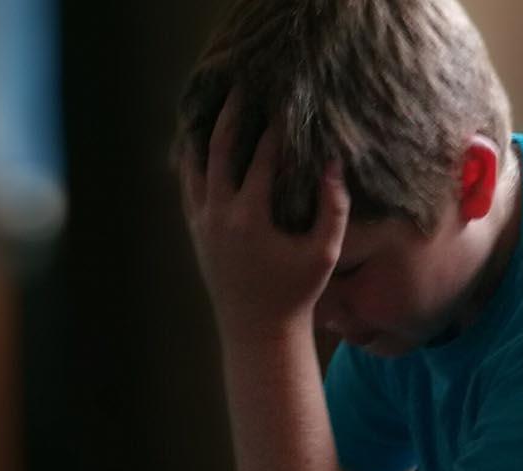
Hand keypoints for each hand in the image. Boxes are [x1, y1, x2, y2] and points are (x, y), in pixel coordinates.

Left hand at [180, 91, 350, 338]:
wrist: (257, 330)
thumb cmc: (297, 293)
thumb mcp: (325, 252)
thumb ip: (334, 207)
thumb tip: (333, 163)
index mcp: (251, 216)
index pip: (264, 157)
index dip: (278, 128)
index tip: (288, 103)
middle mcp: (219, 213)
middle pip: (221, 148)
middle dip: (233, 115)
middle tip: (243, 88)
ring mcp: (202, 221)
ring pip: (195, 163)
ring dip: (206, 132)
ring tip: (216, 106)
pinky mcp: (196, 229)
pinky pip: (188, 183)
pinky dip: (192, 159)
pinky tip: (199, 141)